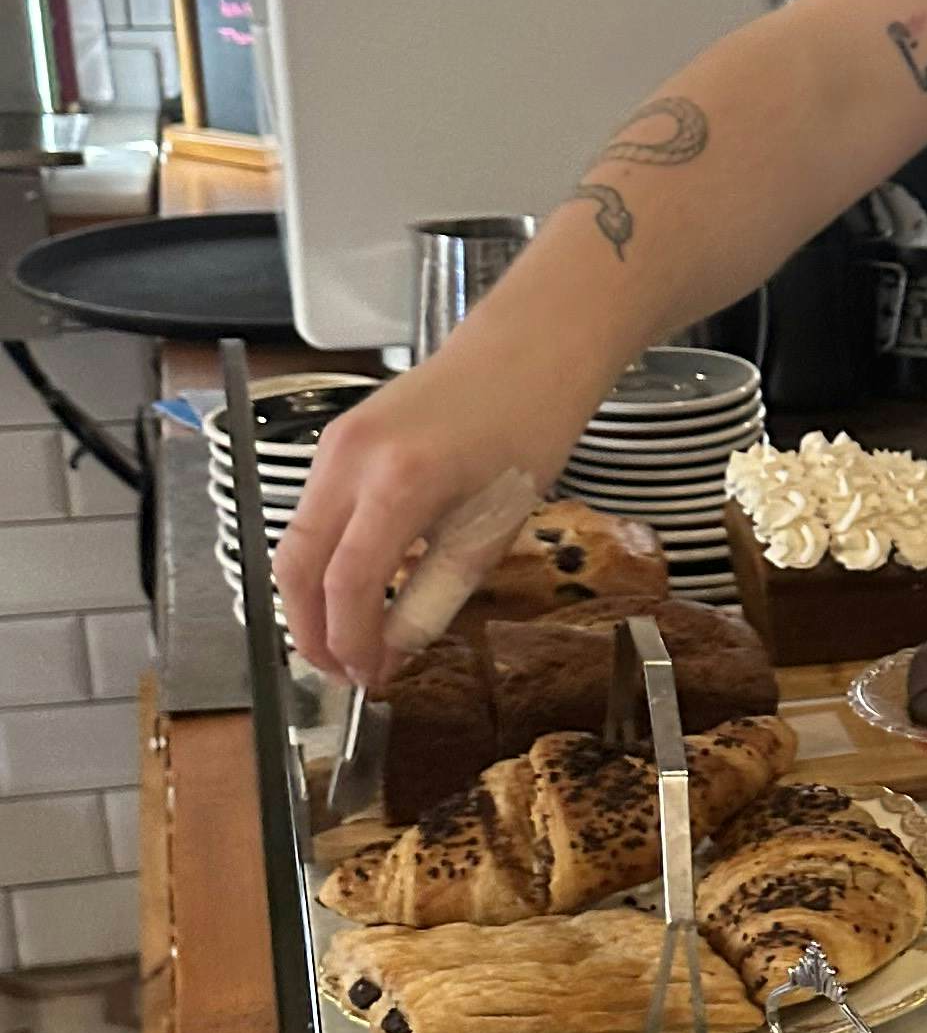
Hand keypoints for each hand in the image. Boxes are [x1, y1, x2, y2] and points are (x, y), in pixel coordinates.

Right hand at [274, 343, 592, 689]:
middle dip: (310, 631)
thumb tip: (393, 651)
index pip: (347, 584)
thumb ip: (436, 594)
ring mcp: (333, 446)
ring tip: (350, 642)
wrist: (525, 352)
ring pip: (294, 542)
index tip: (369, 679)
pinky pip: (311, 515)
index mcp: (400, 481)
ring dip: (310, 600)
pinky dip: (323, 561)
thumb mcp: (493, 528)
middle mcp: (350, 460)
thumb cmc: (527, 430)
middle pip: (296, 567)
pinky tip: (357, 590)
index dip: (350, 642)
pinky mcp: (333, 441)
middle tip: (344, 673)